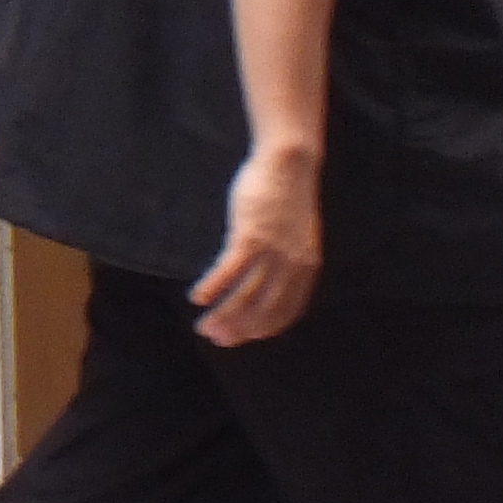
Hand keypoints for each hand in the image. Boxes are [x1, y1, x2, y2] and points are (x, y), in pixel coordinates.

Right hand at [188, 145, 321, 346]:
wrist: (290, 163)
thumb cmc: (286, 195)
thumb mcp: (295, 234)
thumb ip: (286, 257)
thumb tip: (265, 276)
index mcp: (306, 267)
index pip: (284, 311)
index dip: (261, 329)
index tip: (240, 338)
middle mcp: (292, 265)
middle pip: (263, 309)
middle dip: (238, 329)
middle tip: (215, 339)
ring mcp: (272, 252)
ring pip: (246, 295)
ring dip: (223, 315)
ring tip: (203, 326)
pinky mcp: (251, 236)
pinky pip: (229, 270)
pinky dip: (212, 287)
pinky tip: (197, 297)